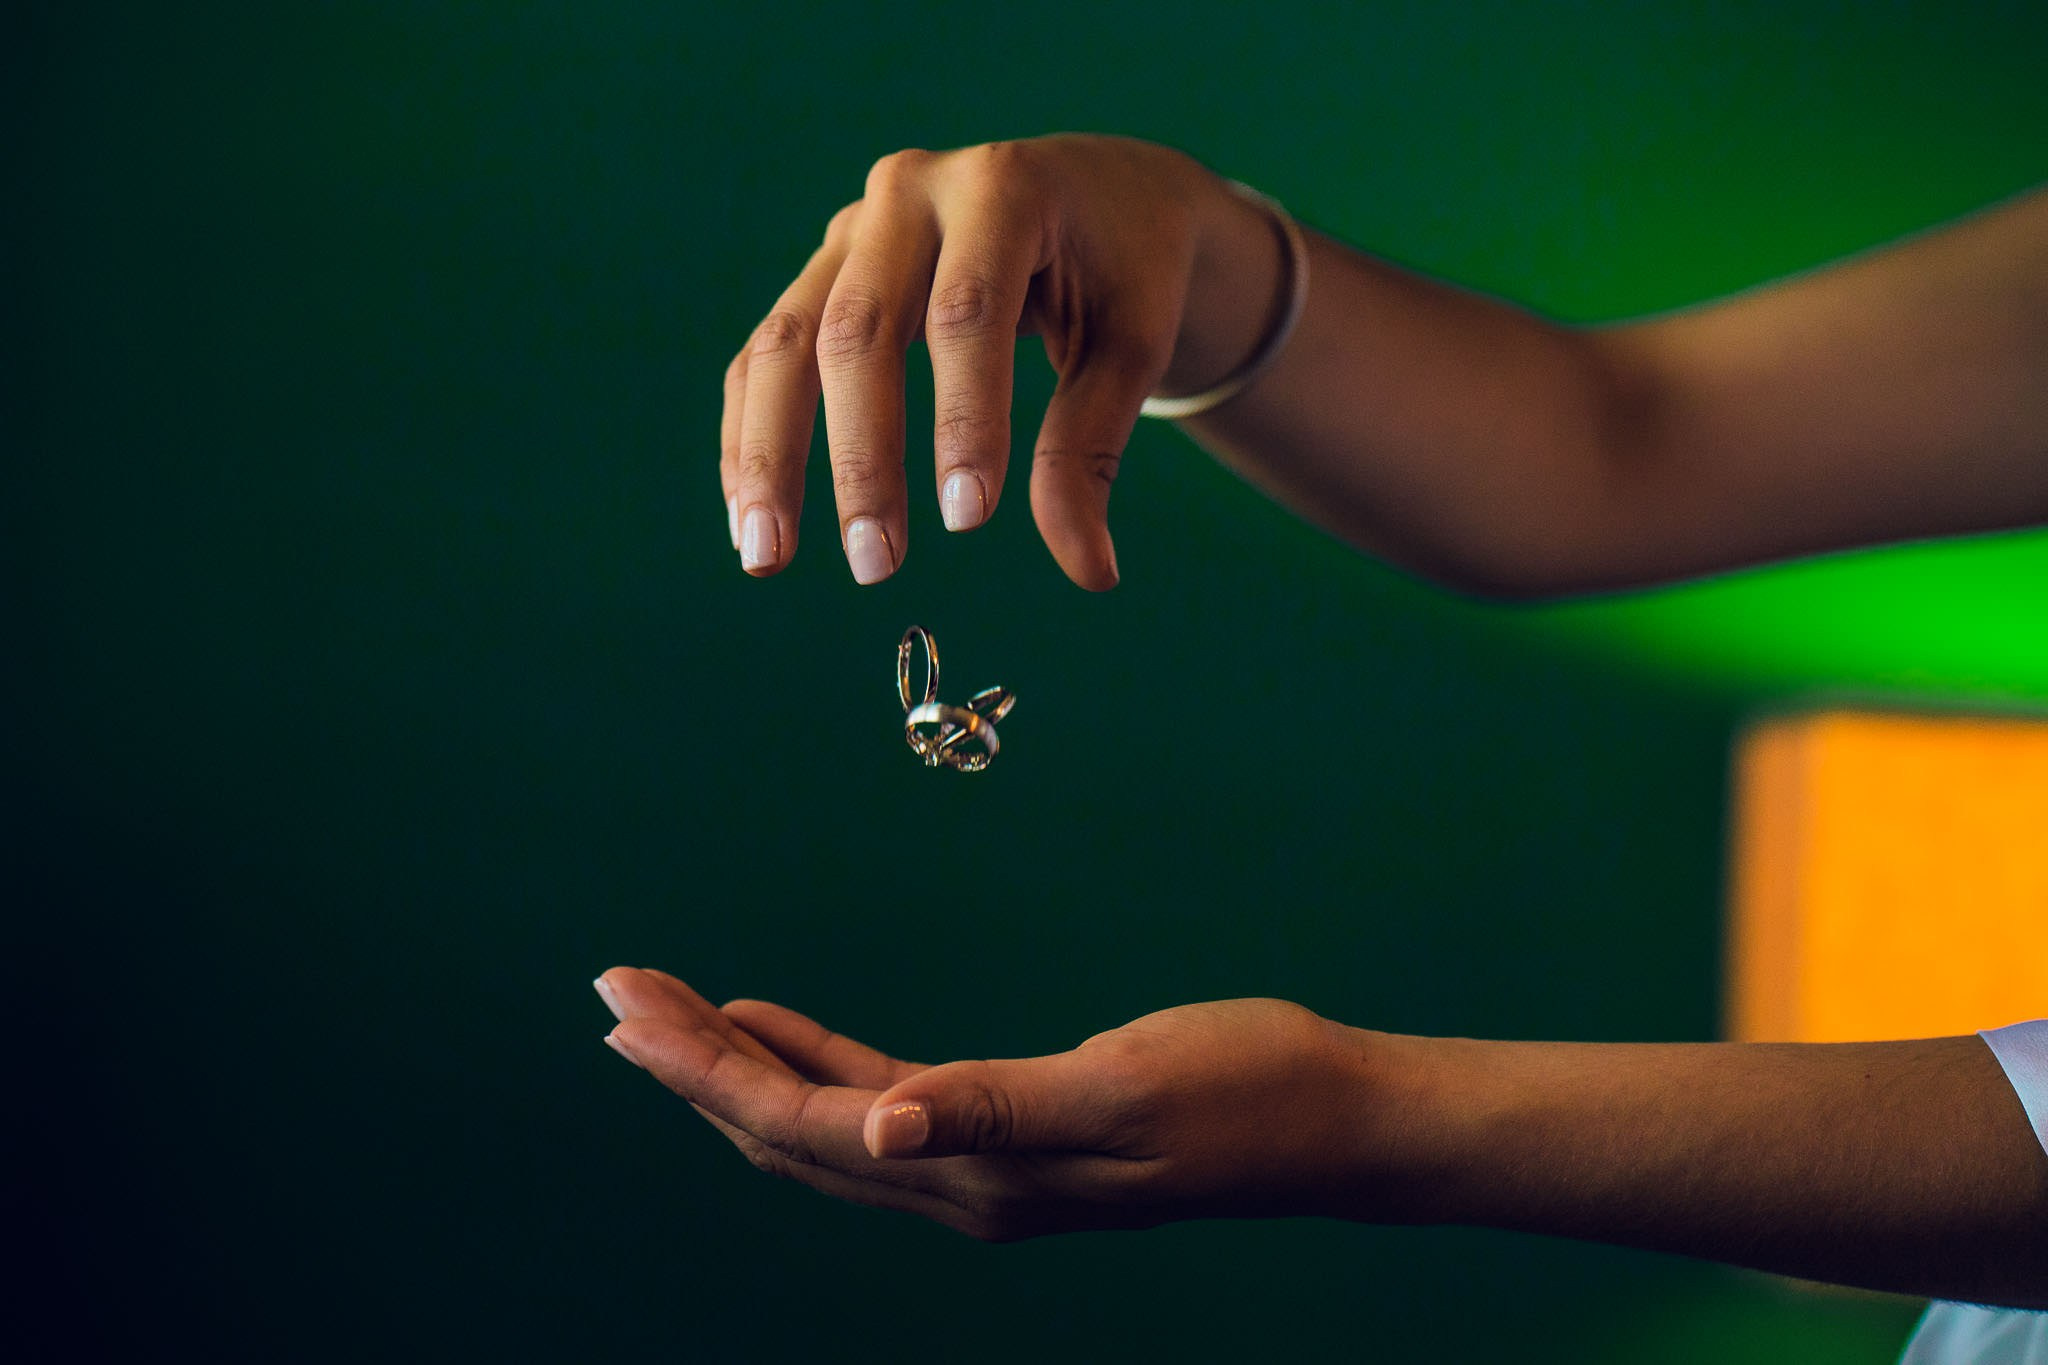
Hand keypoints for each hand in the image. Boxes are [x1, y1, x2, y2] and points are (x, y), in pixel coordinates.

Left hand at [593, 968, 1394, 1239]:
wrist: (1330, 1120)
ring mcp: (979, 1167)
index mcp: (975, 1176)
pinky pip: (876, 1102)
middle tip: (613, 994)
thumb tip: (877, 1130)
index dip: (705, 1071)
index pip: (801, 1127)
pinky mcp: (1007, 1134)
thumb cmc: (1245, 1092)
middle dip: (692, 1065)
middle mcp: (958, 1185)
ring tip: (664, 1012)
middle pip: (786, 1130)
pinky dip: (812, 1063)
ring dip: (738, 1066)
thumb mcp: (1123, 1088)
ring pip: (820, 1120)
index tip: (627, 1011)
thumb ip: (996, 1106)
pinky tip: (776, 1028)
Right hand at [718, 134, 1282, 589]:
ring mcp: (853, 230)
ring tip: (766, 559)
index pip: (967, 313)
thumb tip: (1088, 571)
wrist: (1098, 196)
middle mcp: (911, 194)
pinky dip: (751, 436)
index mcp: (1001, 188)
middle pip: (857, 328)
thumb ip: (1092, 450)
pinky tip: (749, 518)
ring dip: (768, 457)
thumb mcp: (1131, 350)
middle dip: (859, 457)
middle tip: (875, 566)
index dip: (963, 419)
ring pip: (786, 342)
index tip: (969, 521)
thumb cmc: (1125, 271)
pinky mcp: (823, 272)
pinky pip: (766, 355)